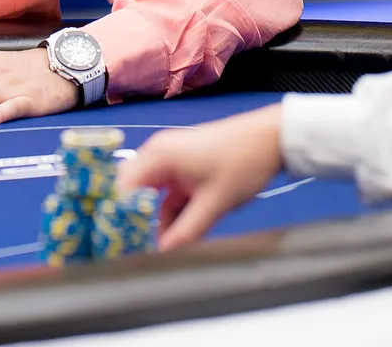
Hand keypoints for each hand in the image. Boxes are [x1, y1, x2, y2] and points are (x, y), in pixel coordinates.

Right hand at [115, 105, 283, 251]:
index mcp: (159, 156)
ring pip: (153, 191)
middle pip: (135, 188)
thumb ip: (188, 230)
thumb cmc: (242, 163)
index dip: (120, 212)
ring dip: (158, 215)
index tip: (123, 238)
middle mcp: (158, 153)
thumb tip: (166, 252)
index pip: (123, 186)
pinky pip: (168, 189)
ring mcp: (171, 157)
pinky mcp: (184, 162)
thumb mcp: (215, 204)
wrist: (271, 138)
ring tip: (167, 243)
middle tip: (139, 243)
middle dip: (137, 216)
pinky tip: (181, 228)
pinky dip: (172, 207)